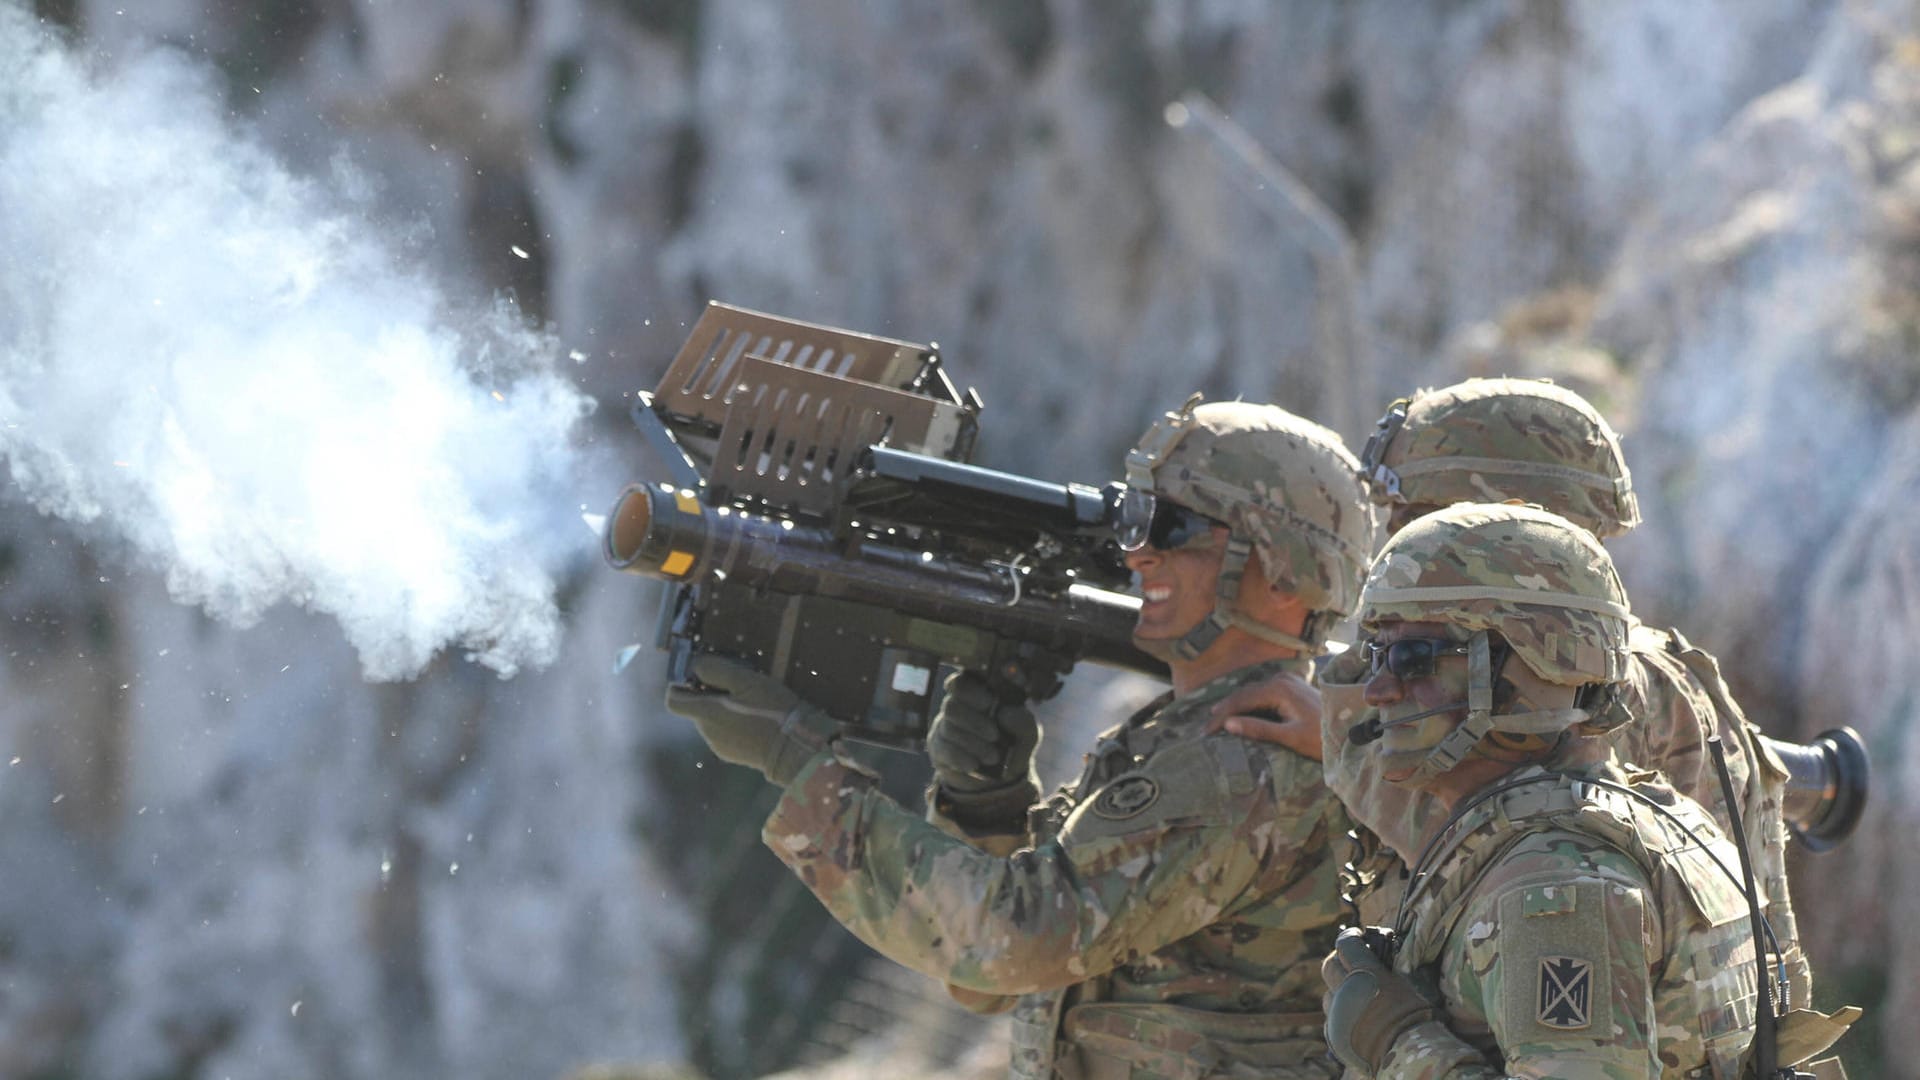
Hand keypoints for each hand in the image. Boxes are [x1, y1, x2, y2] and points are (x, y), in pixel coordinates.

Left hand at [663, 655, 833, 786]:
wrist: (795, 748)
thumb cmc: (771, 710)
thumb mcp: (746, 680)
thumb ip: (715, 670)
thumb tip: (695, 665)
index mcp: (706, 713)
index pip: (673, 701)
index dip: (679, 686)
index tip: (697, 676)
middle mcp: (706, 732)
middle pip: (696, 709)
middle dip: (709, 695)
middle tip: (736, 683)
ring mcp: (719, 746)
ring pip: (712, 721)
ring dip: (723, 709)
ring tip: (750, 701)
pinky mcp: (733, 756)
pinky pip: (725, 734)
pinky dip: (733, 724)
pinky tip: (755, 719)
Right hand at [927, 670, 1038, 792]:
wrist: (1003, 776)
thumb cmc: (1014, 743)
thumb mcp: (1026, 733)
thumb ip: (1022, 721)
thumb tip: (1003, 714)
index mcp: (978, 693)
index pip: (962, 680)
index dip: (971, 688)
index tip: (989, 700)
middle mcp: (957, 706)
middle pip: (951, 705)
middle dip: (975, 722)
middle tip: (995, 736)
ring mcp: (945, 727)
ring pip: (948, 729)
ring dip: (973, 744)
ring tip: (993, 757)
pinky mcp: (939, 749)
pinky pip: (944, 749)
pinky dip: (961, 757)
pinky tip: (974, 765)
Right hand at [1205, 671, 1323, 759]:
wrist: (1352, 732)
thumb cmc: (1323, 738)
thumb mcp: (1290, 737)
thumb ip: (1259, 729)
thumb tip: (1227, 724)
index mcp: (1279, 689)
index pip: (1241, 700)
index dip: (1221, 716)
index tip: (1206, 732)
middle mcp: (1281, 679)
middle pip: (1244, 693)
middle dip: (1224, 710)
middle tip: (1206, 728)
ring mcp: (1287, 680)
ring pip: (1252, 692)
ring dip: (1235, 706)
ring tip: (1217, 721)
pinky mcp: (1291, 686)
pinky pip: (1263, 693)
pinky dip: (1249, 704)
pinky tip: (1239, 713)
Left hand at [1323, 927, 1434, 1074]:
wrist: (1412, 1057)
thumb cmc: (1418, 1017)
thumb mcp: (1412, 983)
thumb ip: (1394, 966)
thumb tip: (1391, 953)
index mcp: (1365, 974)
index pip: (1346, 944)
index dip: (1351, 937)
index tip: (1356, 935)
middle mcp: (1345, 992)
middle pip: (1330, 966)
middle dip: (1339, 959)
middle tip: (1350, 959)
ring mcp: (1337, 1016)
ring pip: (1328, 994)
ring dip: (1338, 990)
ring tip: (1354, 993)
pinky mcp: (1335, 1038)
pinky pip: (1331, 1019)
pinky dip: (1341, 1016)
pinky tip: (1355, 1018)